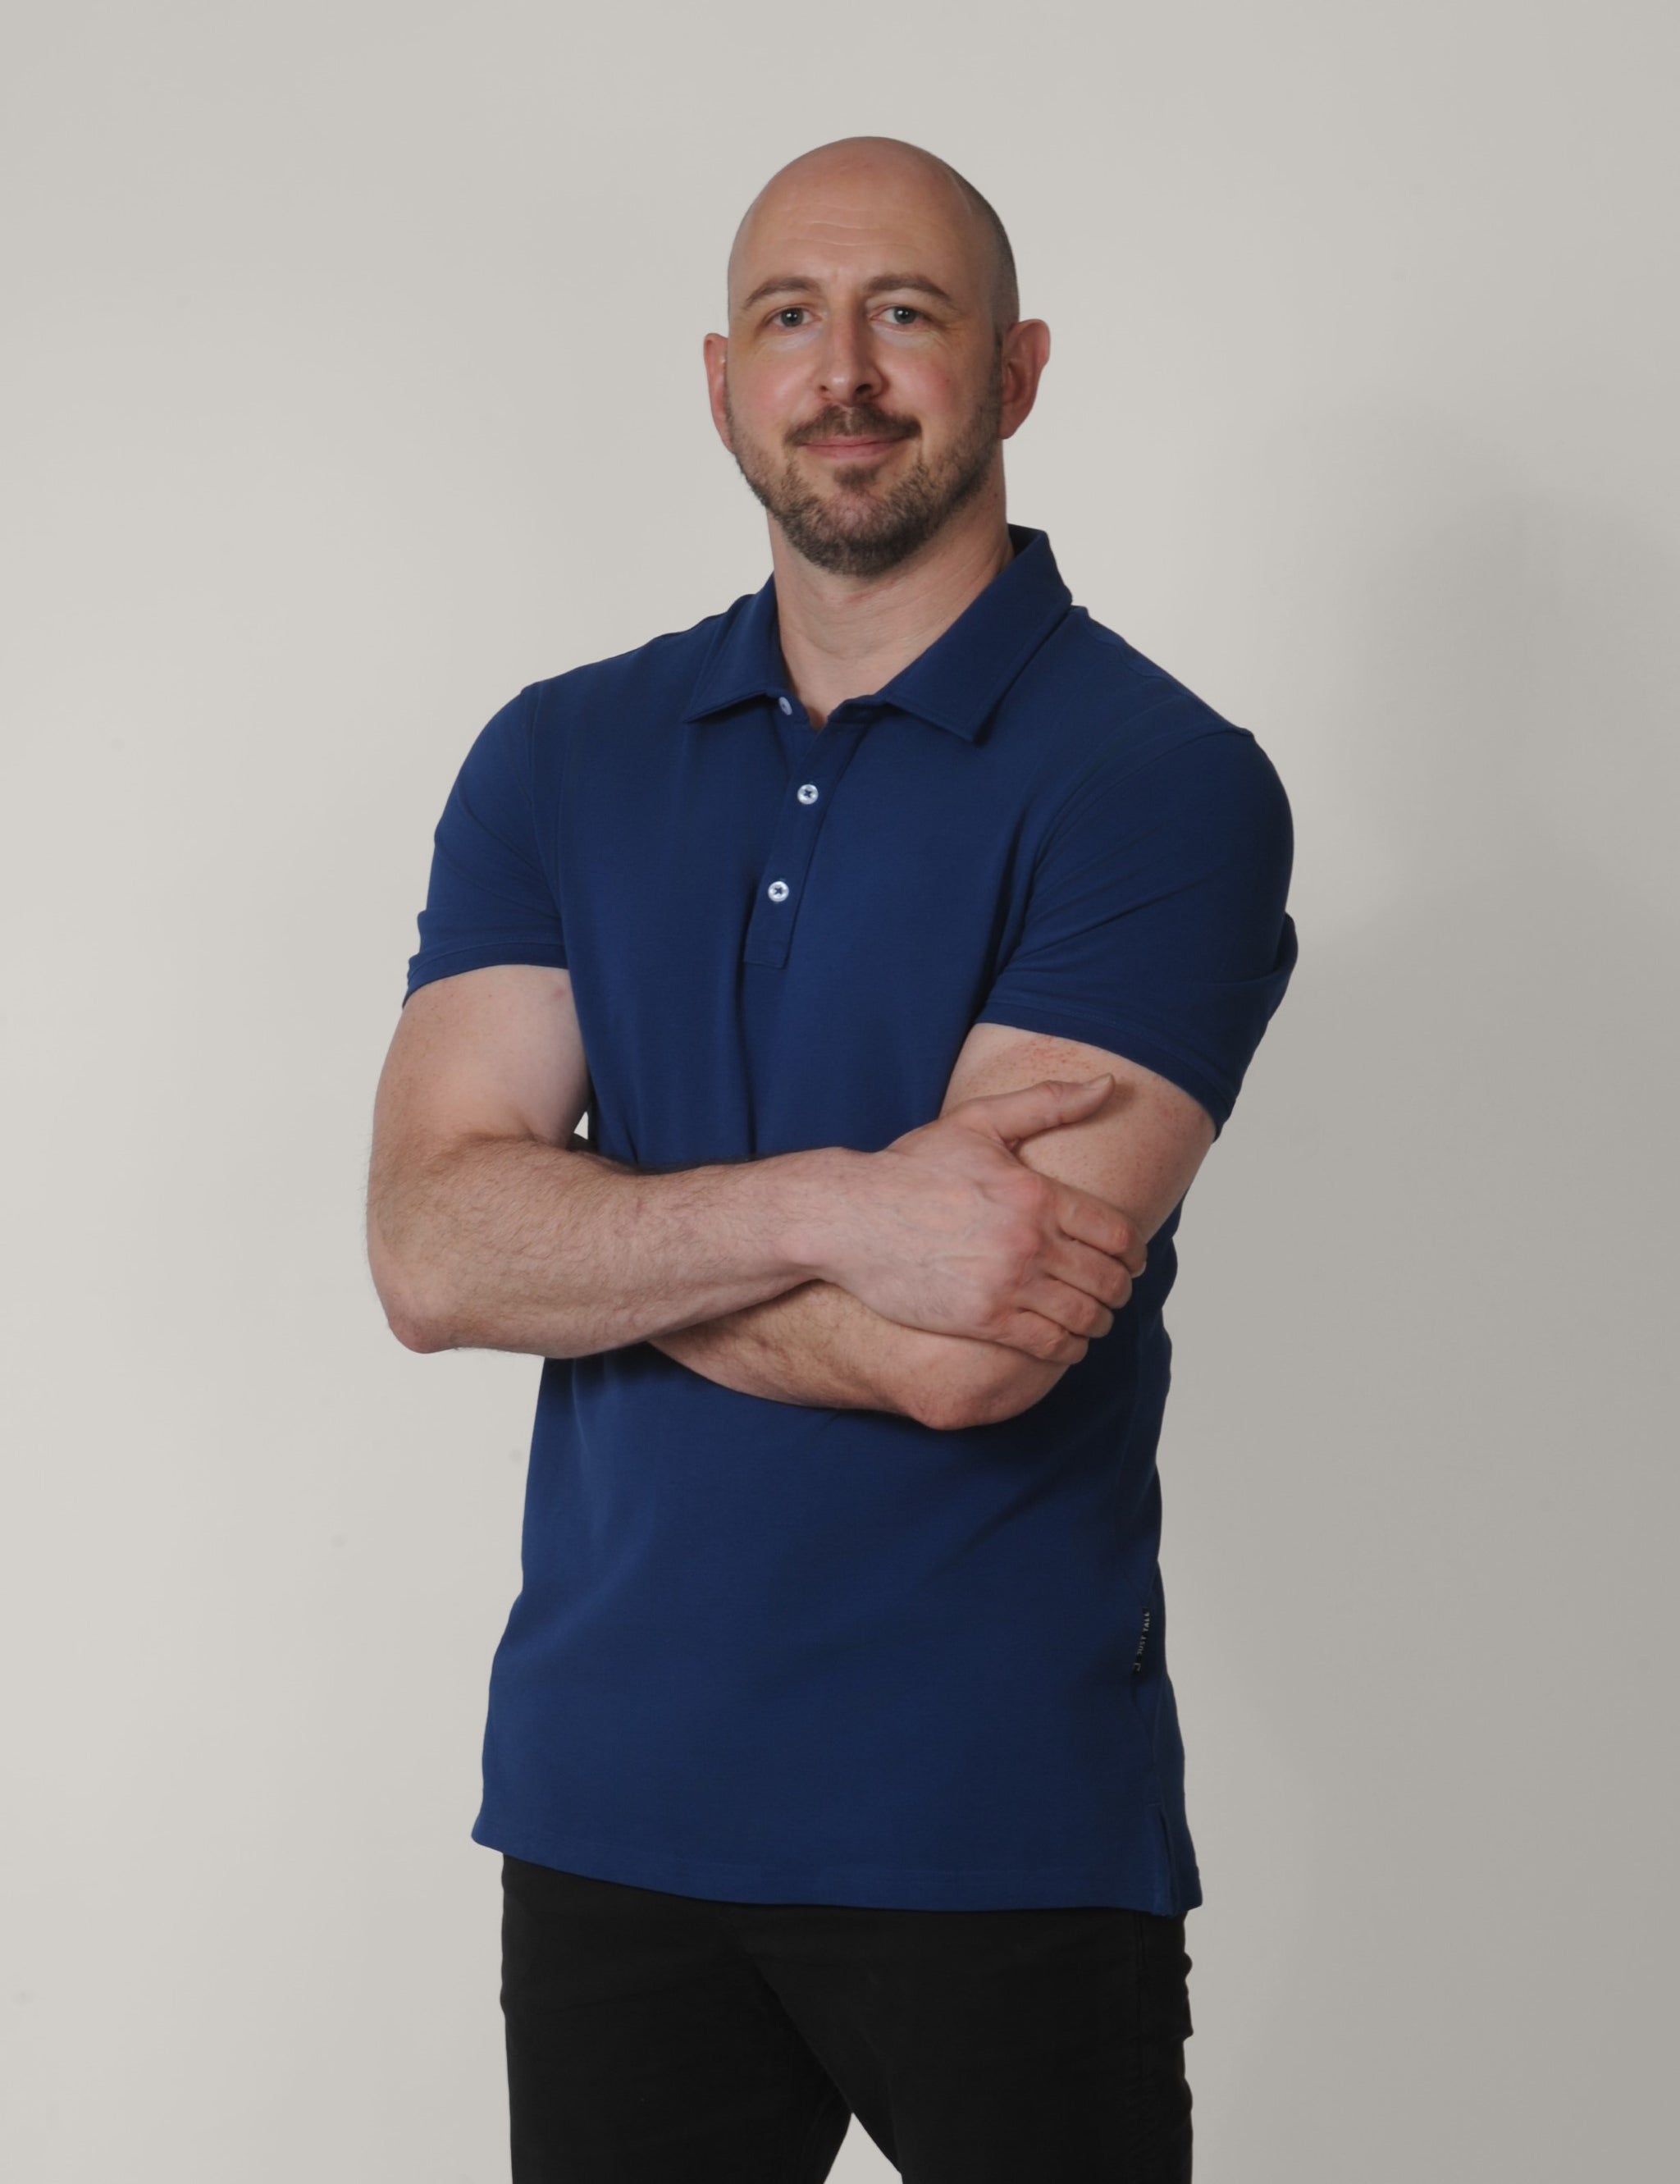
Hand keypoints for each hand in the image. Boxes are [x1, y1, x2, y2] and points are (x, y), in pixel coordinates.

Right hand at [817, 1076, 1146, 1362]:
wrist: (851, 1217)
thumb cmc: (912, 1169)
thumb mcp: (979, 1122)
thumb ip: (1048, 1102)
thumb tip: (1109, 1085)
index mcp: (1036, 1194)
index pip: (1117, 1234)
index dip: (1134, 1253)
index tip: (1132, 1261)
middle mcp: (1029, 1241)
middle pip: (1107, 1278)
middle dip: (1120, 1289)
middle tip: (1115, 1292)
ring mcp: (1007, 1284)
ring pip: (1084, 1315)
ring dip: (1099, 1321)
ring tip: (1094, 1319)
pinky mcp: (983, 1320)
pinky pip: (1049, 1344)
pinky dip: (1069, 1349)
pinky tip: (1066, 1343)